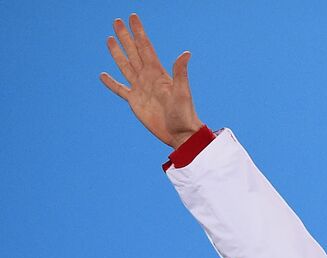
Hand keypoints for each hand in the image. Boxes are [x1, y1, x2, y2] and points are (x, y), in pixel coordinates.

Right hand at [99, 13, 202, 148]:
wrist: (181, 134)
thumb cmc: (185, 114)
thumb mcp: (183, 92)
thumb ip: (180, 72)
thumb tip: (186, 53)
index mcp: (158, 73)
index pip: (145, 47)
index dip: (138, 32)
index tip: (132, 17)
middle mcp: (148, 77)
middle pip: (133, 52)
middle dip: (125, 37)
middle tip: (116, 21)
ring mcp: (140, 88)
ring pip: (125, 66)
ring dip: (117, 53)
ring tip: (110, 39)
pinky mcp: (135, 102)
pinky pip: (120, 89)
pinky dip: (111, 82)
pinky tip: (103, 75)